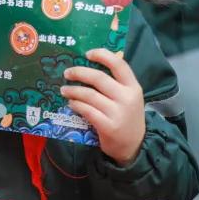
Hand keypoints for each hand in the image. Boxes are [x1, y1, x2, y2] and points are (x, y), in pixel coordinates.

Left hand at [60, 49, 145, 165]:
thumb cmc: (126, 116)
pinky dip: (76, 104)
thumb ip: (114, 83)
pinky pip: (87, 110)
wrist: (135, 146)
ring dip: (73, 90)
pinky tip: (71, 103)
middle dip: (79, 73)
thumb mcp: (128, 97)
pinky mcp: (109, 126)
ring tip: (64, 90)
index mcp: (133, 87)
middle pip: (98, 78)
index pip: (119, 65)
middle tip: (67, 73)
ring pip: (89, 95)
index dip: (102, 55)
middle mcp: (127, 98)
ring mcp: (118, 113)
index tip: (87, 53)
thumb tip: (87, 64)